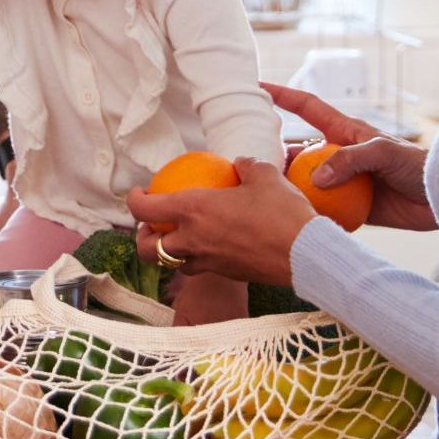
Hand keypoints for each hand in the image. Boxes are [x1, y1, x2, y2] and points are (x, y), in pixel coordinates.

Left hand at [124, 159, 313, 285]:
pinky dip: (195, 259)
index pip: (145, 209)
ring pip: (172, 263)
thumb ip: (246, 167)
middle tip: (151, 225)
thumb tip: (239, 164)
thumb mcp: (265, 176)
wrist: (305, 254)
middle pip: (147, 249)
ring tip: (178, 238)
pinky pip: (199, 268)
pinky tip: (210, 246)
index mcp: (194, 210)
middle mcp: (193, 239)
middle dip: (142, 238)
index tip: (138, 193)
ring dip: (168, 252)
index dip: (133, 200)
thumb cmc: (283, 212)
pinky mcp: (225, 274)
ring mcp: (208, 261)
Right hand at [266, 82, 437, 230]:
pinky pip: (321, 209)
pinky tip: (293, 220)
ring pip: (305, 181)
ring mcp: (343, 181)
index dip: (283, 95)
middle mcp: (339, 155)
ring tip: (266, 194)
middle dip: (274, 152)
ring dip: (287, 187)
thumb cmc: (419, 167)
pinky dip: (308, 213)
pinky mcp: (350, 207)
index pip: (308, 108)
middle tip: (251, 161)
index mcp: (346, 133)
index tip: (257, 87)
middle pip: (298, 149)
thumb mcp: (385, 154)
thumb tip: (317, 176)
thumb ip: (351, 160)